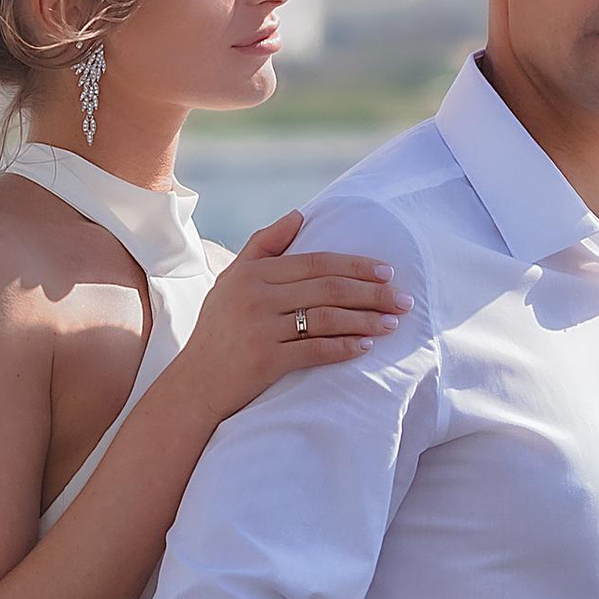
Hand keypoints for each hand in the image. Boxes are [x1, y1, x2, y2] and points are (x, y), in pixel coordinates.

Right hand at [171, 213, 409, 428]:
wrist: (194, 384)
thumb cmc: (218, 330)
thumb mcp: (232, 280)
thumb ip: (264, 246)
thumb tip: (300, 214)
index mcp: (253, 273)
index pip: (315, 262)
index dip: (355, 266)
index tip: (387, 272)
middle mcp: (256, 296)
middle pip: (327, 288)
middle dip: (371, 292)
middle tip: (403, 299)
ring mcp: (261, 328)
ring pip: (326, 318)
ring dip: (365, 320)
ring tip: (392, 323)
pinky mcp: (266, 360)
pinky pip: (315, 350)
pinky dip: (343, 347)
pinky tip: (365, 347)